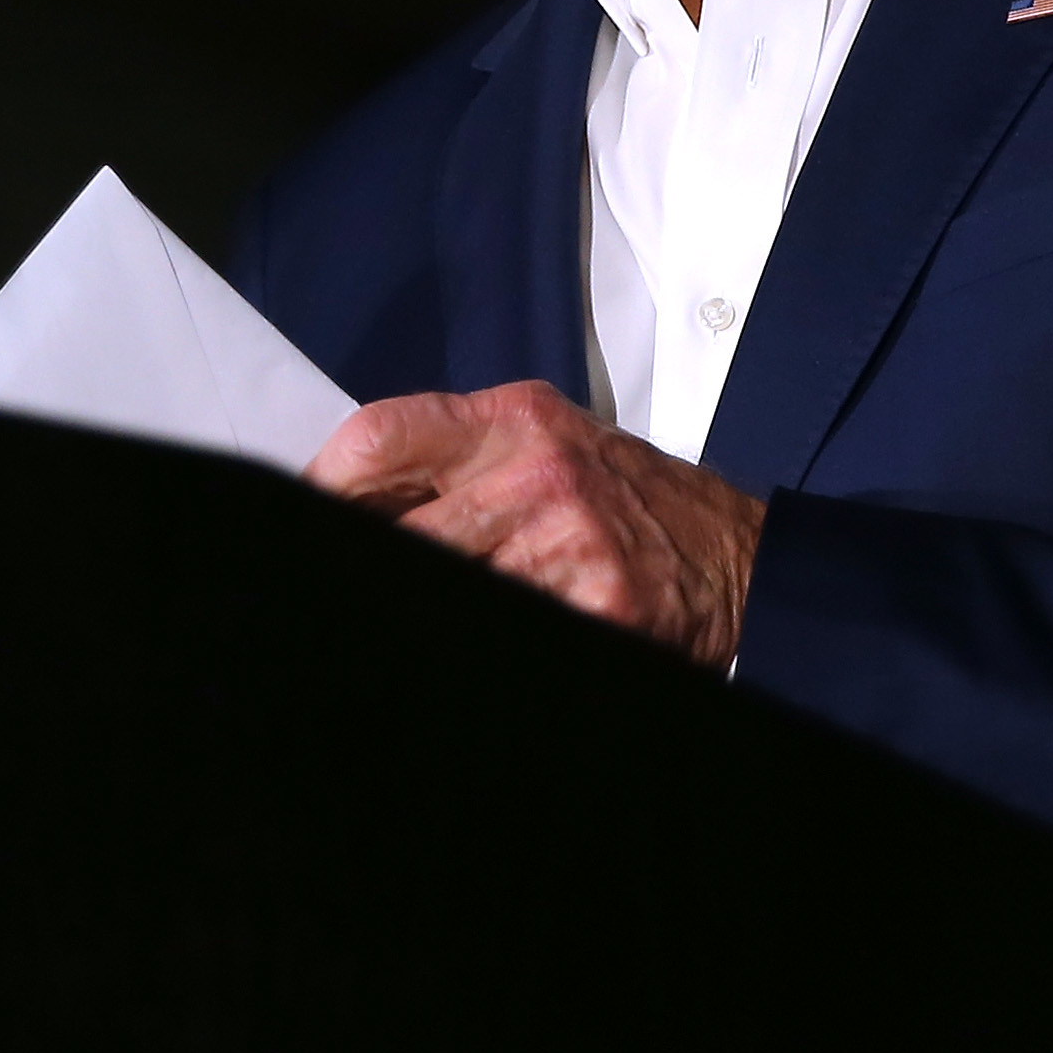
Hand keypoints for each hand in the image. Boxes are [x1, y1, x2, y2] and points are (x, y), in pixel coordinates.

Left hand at [303, 381, 762, 669]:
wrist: (746, 560)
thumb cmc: (633, 504)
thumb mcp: (548, 448)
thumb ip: (459, 462)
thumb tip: (348, 502)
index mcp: (514, 420)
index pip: (377, 436)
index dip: (323, 484)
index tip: (306, 513)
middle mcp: (537, 470)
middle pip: (398, 527)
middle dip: (368, 558)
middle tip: (344, 583)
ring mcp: (566, 540)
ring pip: (442, 581)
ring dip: (430, 601)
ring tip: (450, 598)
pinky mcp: (596, 606)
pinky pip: (503, 622)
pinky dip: (487, 632)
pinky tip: (509, 624)